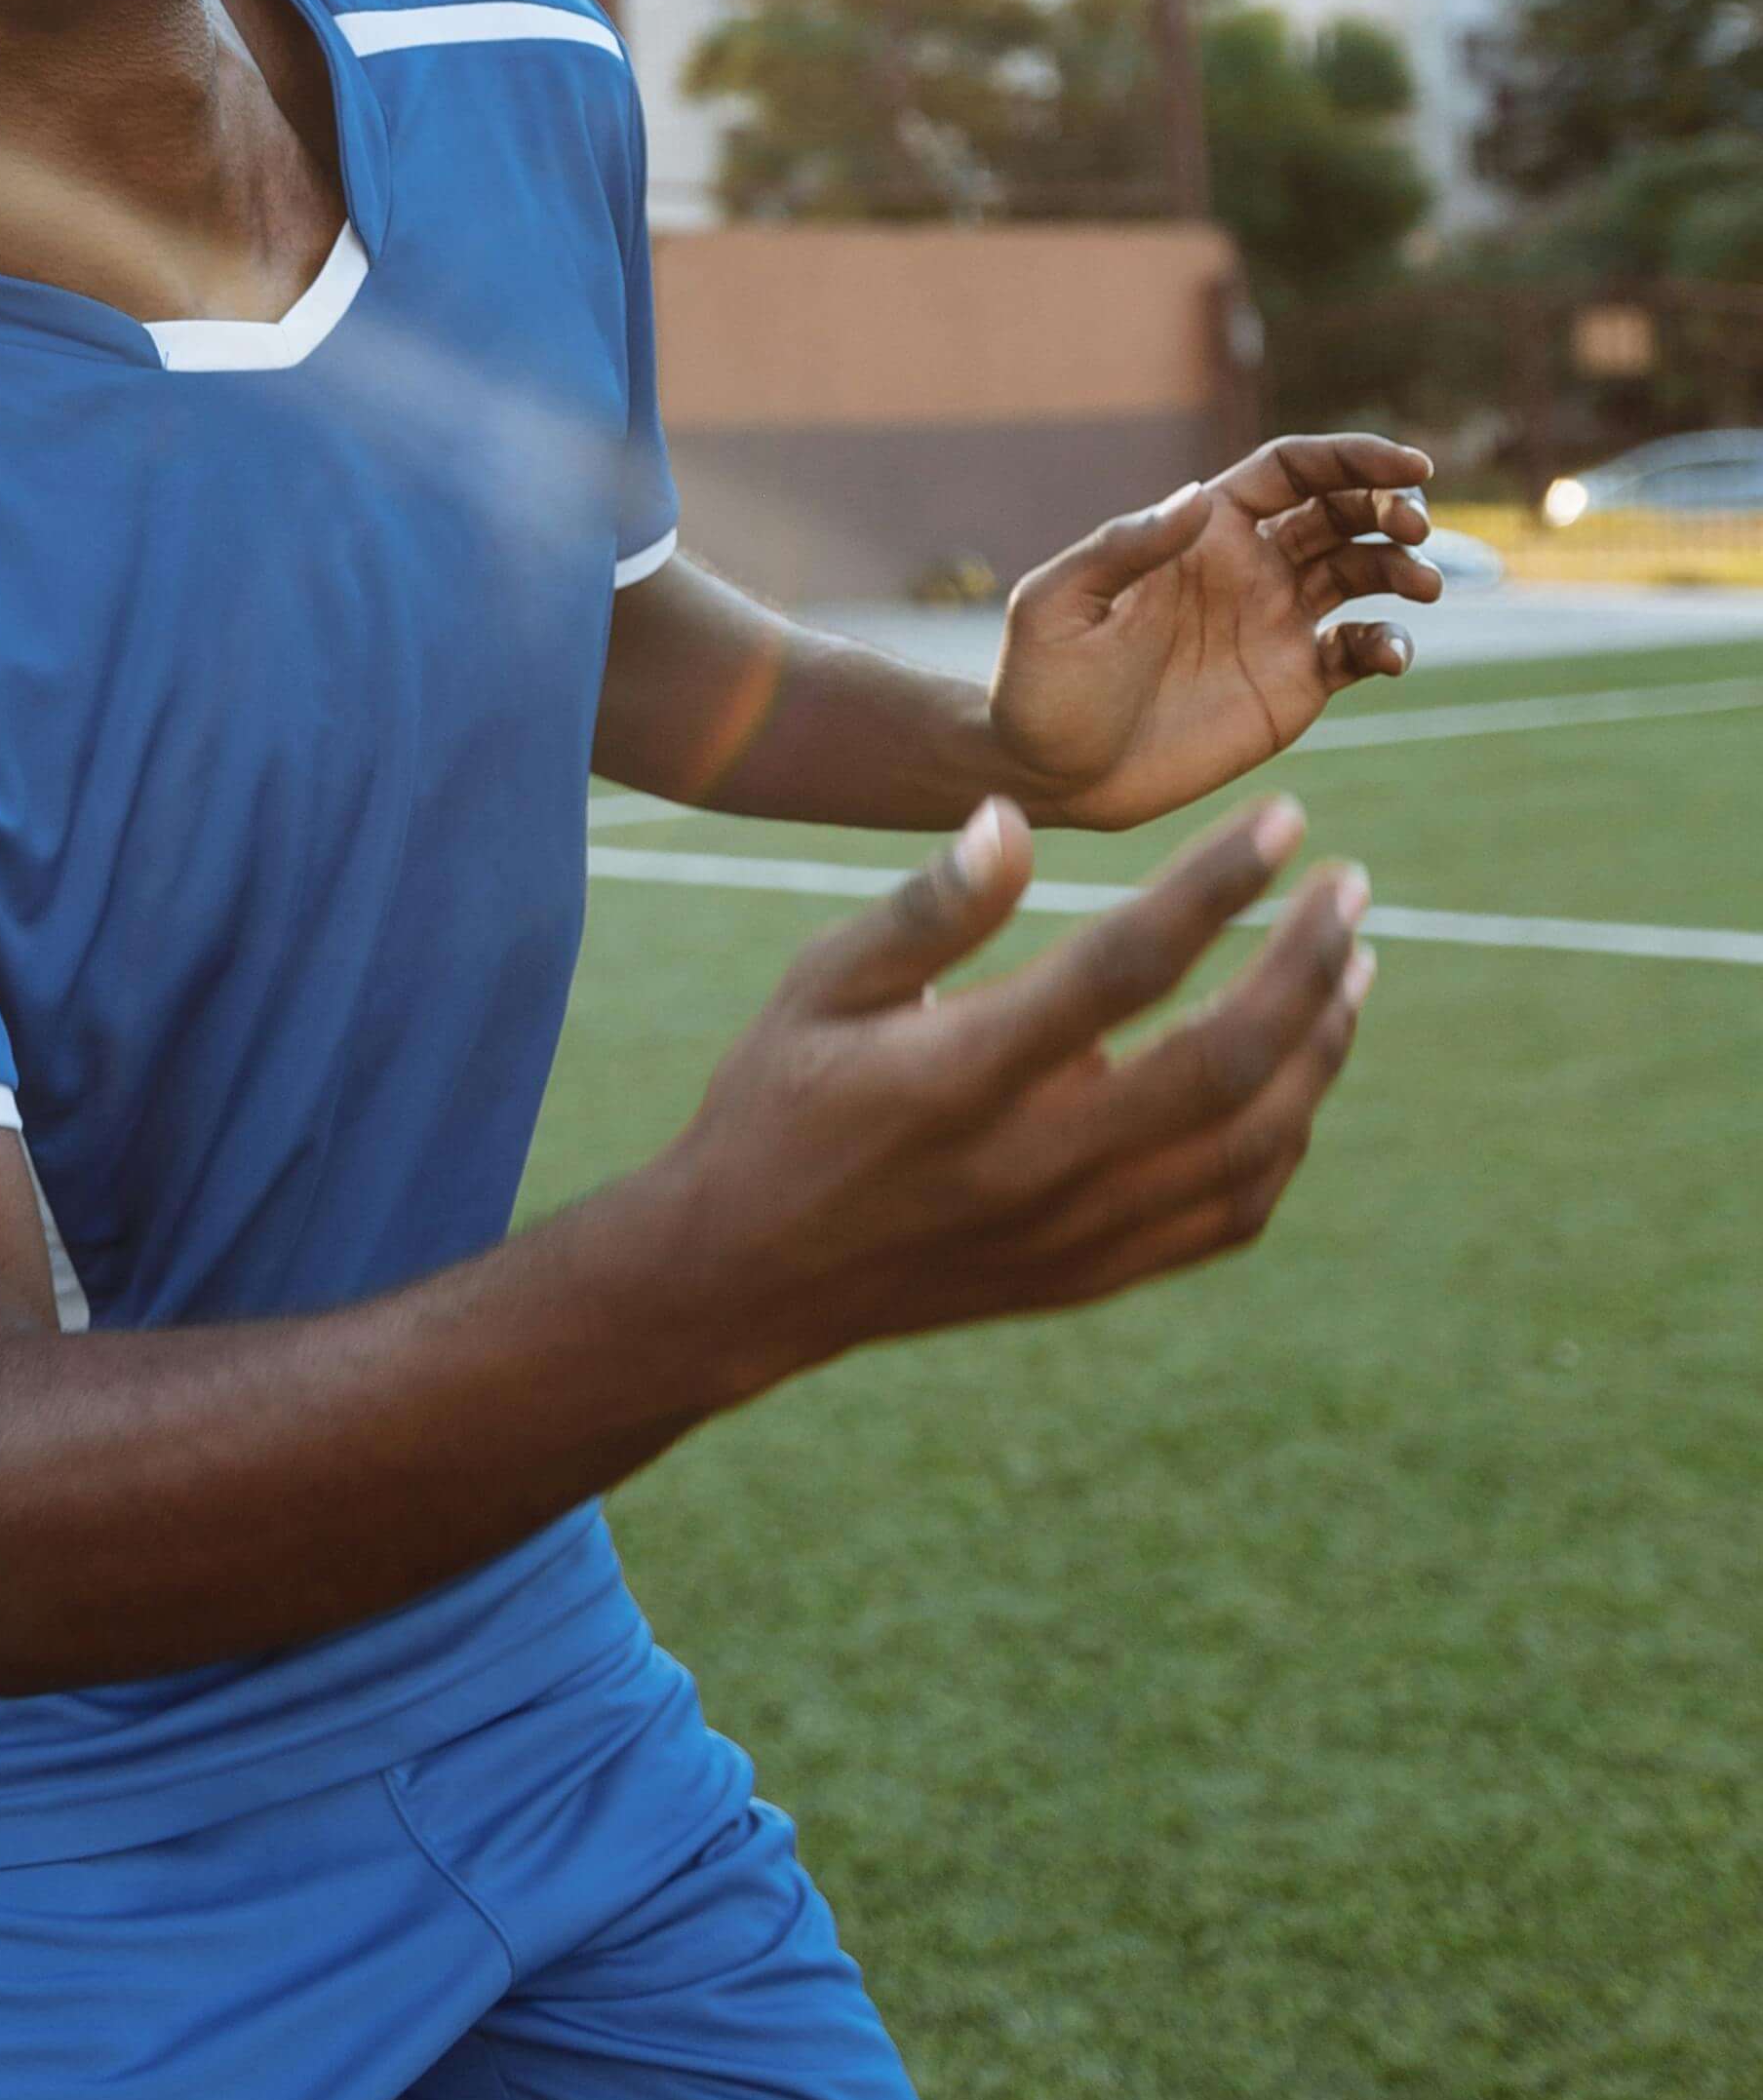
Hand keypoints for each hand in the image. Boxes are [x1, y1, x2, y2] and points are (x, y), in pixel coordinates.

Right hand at [672, 794, 1373, 1362]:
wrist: (747, 1279)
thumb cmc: (779, 1102)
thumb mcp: (820, 983)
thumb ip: (926, 909)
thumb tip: (1014, 819)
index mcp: (961, 1076)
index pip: (1124, 966)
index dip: (1217, 885)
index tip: (1286, 821)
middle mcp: (1033, 1163)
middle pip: (1224, 1063)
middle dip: (1307, 964)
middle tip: (1353, 887)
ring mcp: (1075, 1232)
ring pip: (1251, 1144)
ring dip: (1321, 1049)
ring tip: (1351, 966)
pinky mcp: (1094, 1275)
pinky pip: (1232, 1214)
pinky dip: (1287, 1139)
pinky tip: (1300, 1073)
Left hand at [982, 433, 1441, 829]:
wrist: (1049, 774)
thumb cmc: (1039, 684)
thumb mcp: (1059, 605)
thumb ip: (1125, 548)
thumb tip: (1196, 497)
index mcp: (1200, 531)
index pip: (1290, 471)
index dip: (1351, 458)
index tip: (1408, 465)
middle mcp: (1248, 568)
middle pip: (1340, 512)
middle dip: (1389, 507)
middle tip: (1415, 526)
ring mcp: (1275, 625)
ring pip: (1362, 573)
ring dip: (1403, 567)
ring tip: (1422, 585)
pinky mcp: (1291, 686)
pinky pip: (1357, 649)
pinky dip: (1387, 643)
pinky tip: (1389, 654)